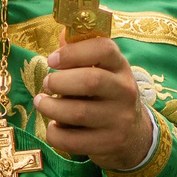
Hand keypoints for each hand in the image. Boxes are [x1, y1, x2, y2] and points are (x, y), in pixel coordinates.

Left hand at [35, 36, 154, 168]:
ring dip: (50, 107)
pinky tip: (53, 126)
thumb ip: (82, 52)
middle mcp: (124, 91)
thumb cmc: (107, 95)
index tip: (52, 59)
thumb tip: (63, 32)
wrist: (135, 135)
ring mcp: (119, 119)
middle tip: (46, 84)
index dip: (73, 52)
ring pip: (78, 112)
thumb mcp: (103, 70)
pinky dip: (55, 133)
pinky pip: (73, 140)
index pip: (104, 49)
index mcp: (120, 67)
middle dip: (59, 81)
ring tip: (42, 102)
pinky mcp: (109, 143)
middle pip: (90, 80)